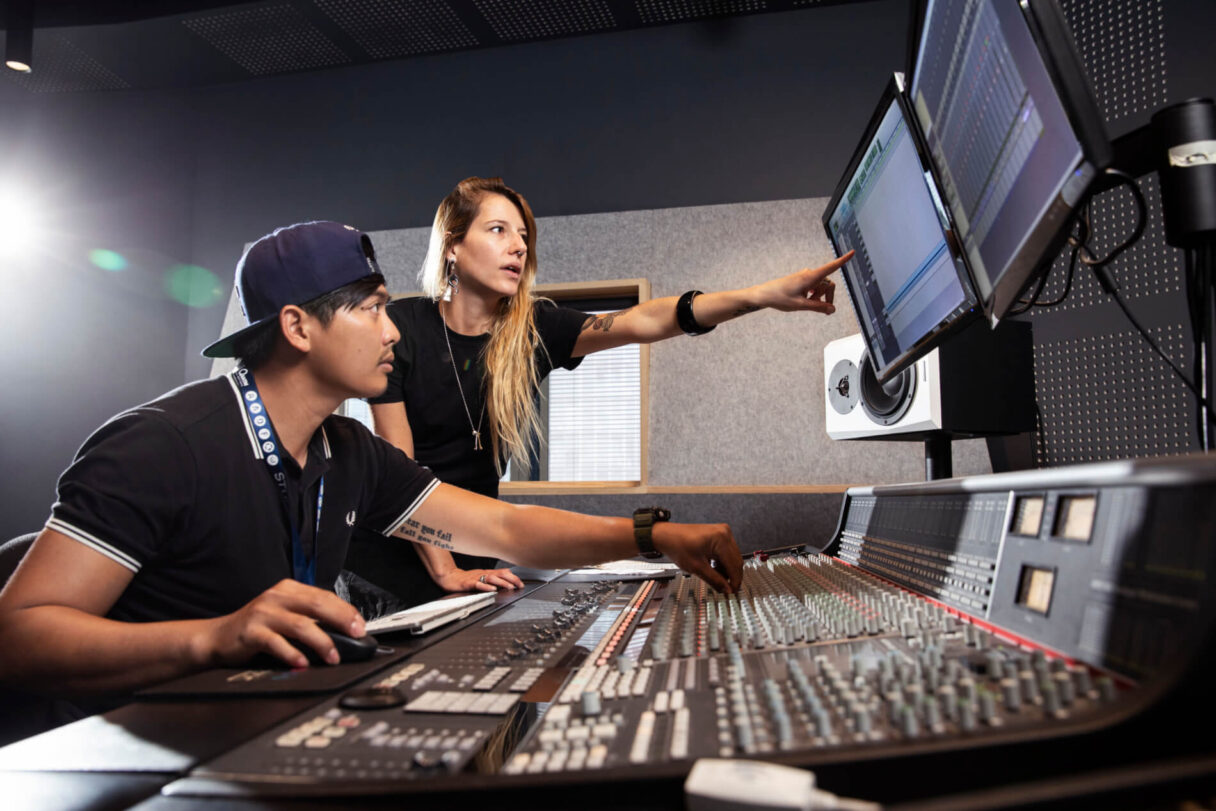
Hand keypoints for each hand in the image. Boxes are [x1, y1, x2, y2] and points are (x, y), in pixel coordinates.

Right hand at [197, 579, 364, 668]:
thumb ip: (309, 617)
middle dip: (341, 620)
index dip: (345, 610)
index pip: (324, 596)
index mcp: (289, 589)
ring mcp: (263, 614)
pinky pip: (276, 643)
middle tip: (355, 635)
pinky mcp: (251, 632)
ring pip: (300, 625)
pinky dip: (292, 653)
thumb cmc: (257, 628)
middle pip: (317, 605)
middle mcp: (277, 598)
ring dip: (321, 642)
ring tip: (333, 657)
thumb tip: (343, 629)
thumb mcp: (284, 614)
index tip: (360, 625)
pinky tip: (302, 663)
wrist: (218, 637)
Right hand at [434, 567, 524, 592]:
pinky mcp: (468, 583)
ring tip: (509, 587)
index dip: (514, 577)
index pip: (504, 572)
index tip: (521, 584)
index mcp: (487, 572)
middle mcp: (483, 574)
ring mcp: (476, 578)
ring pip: (491, 578)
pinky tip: (492, 590)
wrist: (449, 577)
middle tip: (519, 585)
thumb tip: (507, 578)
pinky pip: (478, 585)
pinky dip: (486, 587)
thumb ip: (493, 577)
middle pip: (500, 574)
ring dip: (501, 583)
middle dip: (511, 579)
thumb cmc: (466, 578)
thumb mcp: (481, 576)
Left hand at [651, 522, 742, 593]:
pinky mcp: (718, 534)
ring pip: (732, 556)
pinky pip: (726, 551)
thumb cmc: (677, 546)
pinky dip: (723, 562)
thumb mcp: (697, 567)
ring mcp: (722, 532)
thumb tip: (727, 590)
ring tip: (720, 582)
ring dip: (728, 570)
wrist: (666, 536)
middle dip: (732, 576)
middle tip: (728, 590)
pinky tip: (716, 571)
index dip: (734, 581)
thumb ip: (715, 580)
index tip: (733, 592)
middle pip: (735, 560)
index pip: (734, 564)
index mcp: (721, 539)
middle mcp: (725, 533)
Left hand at [752, 251, 851, 313]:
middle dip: (828, 296)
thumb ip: (818, 307)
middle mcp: (809, 274)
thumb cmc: (780, 298)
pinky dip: (815, 294)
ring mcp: (806, 276)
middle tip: (823, 310)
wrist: (764, 294)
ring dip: (820, 296)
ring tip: (808, 303)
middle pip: (829, 283)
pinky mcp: (802, 279)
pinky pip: (815, 285)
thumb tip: (833, 309)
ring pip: (822, 285)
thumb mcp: (800, 305)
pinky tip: (806, 300)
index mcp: (810, 277)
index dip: (843, 260)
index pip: (831, 267)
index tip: (853, 252)